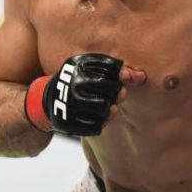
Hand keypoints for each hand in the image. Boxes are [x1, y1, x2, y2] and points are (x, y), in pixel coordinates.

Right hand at [24, 53, 145, 135]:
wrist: (50, 101)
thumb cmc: (81, 82)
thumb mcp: (95, 71)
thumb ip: (120, 72)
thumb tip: (141, 77)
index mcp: (78, 64)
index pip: (110, 67)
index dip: (121, 75)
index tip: (121, 80)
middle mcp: (71, 82)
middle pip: (111, 88)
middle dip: (118, 93)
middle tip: (118, 95)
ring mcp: (68, 103)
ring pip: (105, 108)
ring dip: (111, 109)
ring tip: (108, 107)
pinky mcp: (67, 123)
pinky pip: (96, 127)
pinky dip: (101, 123)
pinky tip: (98, 118)